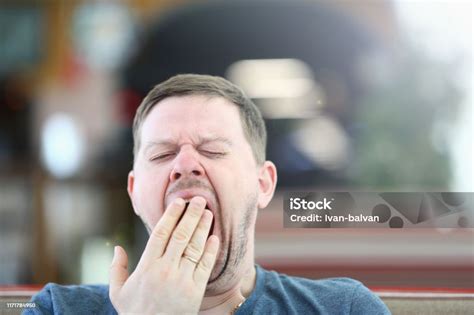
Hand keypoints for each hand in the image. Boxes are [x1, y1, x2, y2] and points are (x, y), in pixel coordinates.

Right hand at [109, 197, 218, 313]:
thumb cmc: (134, 313)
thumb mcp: (118, 292)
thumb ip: (117, 269)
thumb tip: (117, 248)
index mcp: (147, 266)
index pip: (161, 233)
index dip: (171, 215)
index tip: (179, 202)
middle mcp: (165, 270)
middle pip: (181, 235)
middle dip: (191, 215)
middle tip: (199, 199)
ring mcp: (182, 280)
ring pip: (194, 247)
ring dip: (203, 228)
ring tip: (209, 213)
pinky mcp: (195, 291)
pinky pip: (205, 266)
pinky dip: (211, 251)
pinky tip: (215, 238)